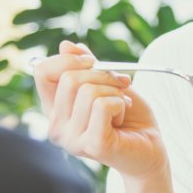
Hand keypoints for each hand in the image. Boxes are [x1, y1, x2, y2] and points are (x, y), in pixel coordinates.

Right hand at [33, 40, 167, 181]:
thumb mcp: (106, 82)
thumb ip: (86, 66)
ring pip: (88, 91)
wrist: (150, 147)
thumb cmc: (128, 117)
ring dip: (115, 92)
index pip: (42, 71)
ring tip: (122, 107)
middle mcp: (56, 126)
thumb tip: (66, 45)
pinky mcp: (92, 145)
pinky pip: (103, 105)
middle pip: (69, 78)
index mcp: (55, 109)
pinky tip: (122, 119)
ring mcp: (72, 139)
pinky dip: (120, 104)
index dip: (68, 59)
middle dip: (102, 75)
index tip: (93, 62)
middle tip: (119, 86)